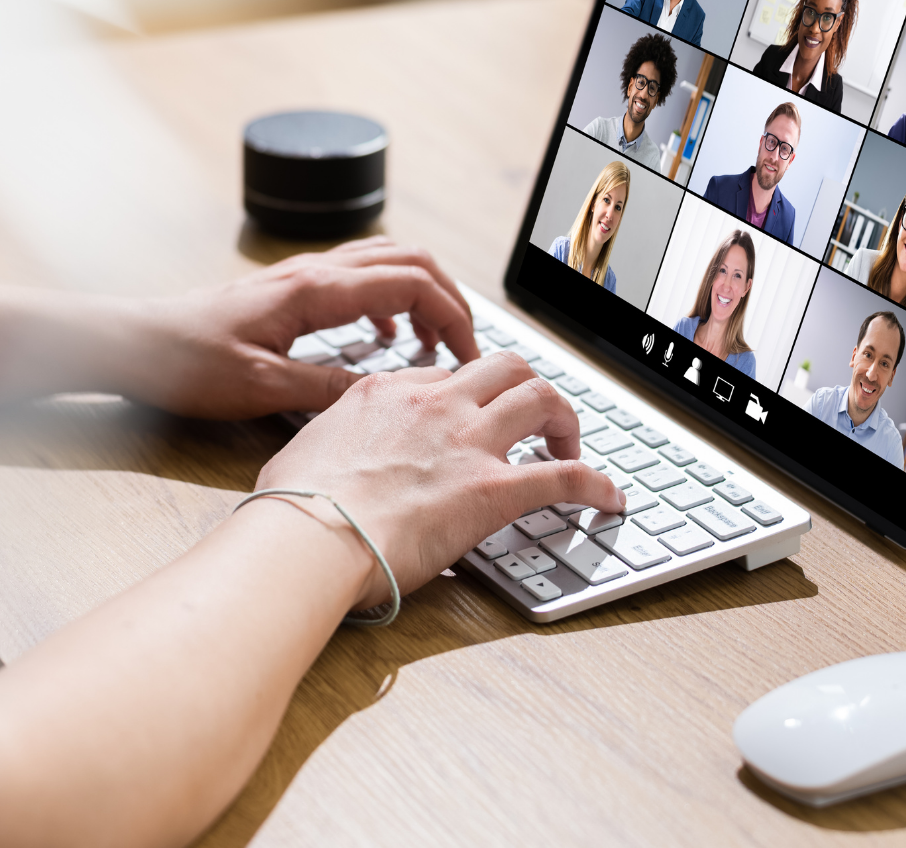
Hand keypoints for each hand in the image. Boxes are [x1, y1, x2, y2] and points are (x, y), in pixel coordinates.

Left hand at [126, 237, 479, 418]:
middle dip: (449, 297)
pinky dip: (392, 297)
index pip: (412, 282)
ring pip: (388, 260)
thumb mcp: (263, 387)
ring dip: (424, 292)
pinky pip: (362, 276)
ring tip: (435, 339)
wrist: (137, 344)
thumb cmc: (188, 363)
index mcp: (316, 290)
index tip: (469, 355)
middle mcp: (316, 271)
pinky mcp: (295, 288)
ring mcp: (306, 275)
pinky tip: (388, 332)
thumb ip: (330, 387)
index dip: (452, 315)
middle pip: (411, 258)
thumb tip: (387, 392)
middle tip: (463, 343)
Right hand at [254, 351, 625, 605]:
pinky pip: (564, 476)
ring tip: (571, 445)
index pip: (446, 377)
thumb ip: (334, 441)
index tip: (473, 417)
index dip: (467, 395)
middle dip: (526, 387)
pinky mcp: (493, 489)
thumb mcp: (304, 450)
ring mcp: (467, 442)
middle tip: (532, 420)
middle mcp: (435, 405)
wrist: (309, 538)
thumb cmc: (295, 507)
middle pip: (504, 367)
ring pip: (541, 397)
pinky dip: (595, 485)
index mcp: (388, 392)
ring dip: (564, 419)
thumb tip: (333, 456)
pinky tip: (610, 499)